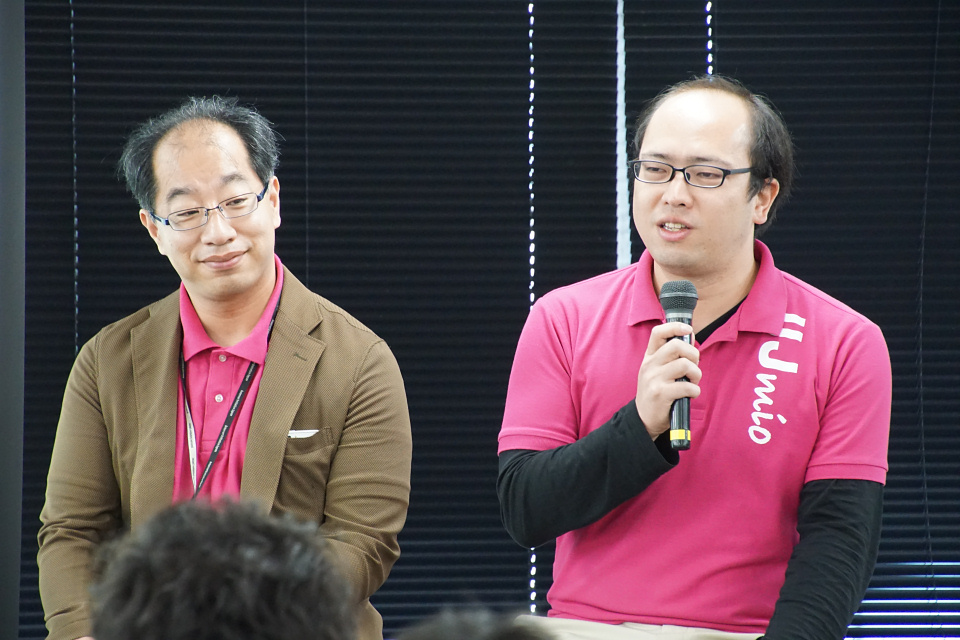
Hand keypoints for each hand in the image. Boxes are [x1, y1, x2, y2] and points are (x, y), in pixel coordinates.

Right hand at [635, 322, 701, 439]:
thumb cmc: (656, 393)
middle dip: (693, 354)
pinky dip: (695, 391)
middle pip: (676, 346)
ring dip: (696, 374)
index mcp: (649, 357)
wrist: (644, 419)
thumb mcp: (657, 372)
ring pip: (684, 365)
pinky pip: (687, 386)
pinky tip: (690, 394)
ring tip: (693, 382)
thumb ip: (671, 357)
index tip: (688, 330)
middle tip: (694, 366)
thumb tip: (689, 338)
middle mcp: (649, 365)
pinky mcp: (660, 394)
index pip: (658, 333)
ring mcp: (654, 379)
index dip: (675, 327)